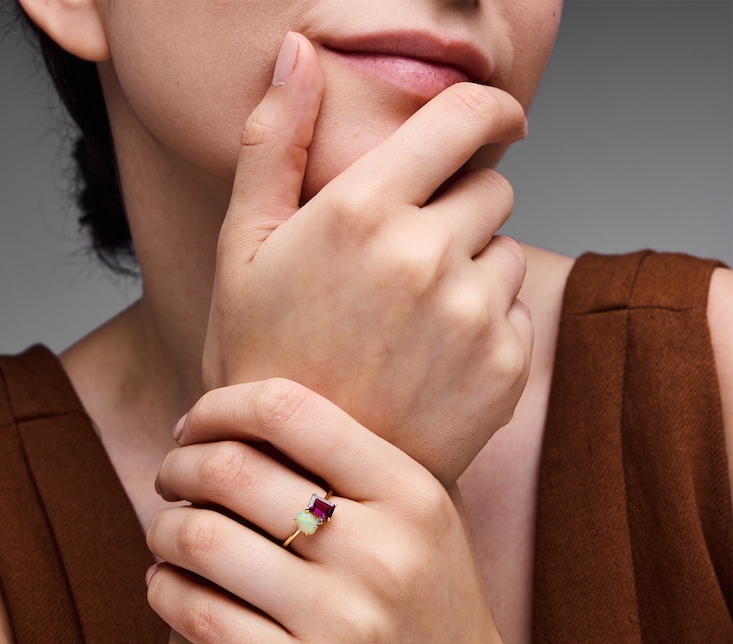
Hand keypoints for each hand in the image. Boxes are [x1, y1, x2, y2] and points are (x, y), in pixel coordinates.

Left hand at [148, 380, 522, 643]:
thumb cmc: (435, 616)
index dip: (221, 406)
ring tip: (165, 533)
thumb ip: (356, 467)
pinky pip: (200, 615)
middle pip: (234, 469)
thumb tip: (249, 419)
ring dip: (164, 529)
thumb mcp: (425, 525)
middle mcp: (385, 550)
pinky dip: (163, 589)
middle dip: (178, 466)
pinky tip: (164, 582)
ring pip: (204, 539)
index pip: (289, 408)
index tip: (196, 428)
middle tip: (169, 479)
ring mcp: (348, 621)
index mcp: (413, 493)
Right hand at [202, 32, 532, 486]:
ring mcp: (473, 316)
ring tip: (412, 316)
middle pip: (491, 186)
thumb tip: (297, 53)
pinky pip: (518, 309)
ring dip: (473, 264)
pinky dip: (488, 320)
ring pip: (507, 249)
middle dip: (459, 204)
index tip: (494, 121)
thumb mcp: (243, 250)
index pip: (466, 118)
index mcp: (363, 211)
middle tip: (406, 257)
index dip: (488, 110)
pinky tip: (433, 355)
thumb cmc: (263, 359)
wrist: (302, 473)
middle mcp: (427, 256)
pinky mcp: (504, 368)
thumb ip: (270, 142)